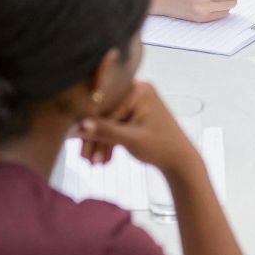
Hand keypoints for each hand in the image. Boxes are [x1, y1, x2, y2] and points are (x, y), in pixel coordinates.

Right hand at [78, 79, 203, 182]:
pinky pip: (117, 126)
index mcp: (138, 90)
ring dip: (100, 143)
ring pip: (109, 122)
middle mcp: (137, 91)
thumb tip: (79, 125)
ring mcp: (137, 102)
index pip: (105, 104)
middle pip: (105, 114)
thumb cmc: (161, 147)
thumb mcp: (131, 140)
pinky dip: (110, 142)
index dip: (88, 122)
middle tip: (84, 159)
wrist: (181, 161)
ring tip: (94, 164)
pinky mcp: (136, 114)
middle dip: (94, 137)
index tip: (74, 139)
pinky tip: (103, 161)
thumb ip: (105, 131)